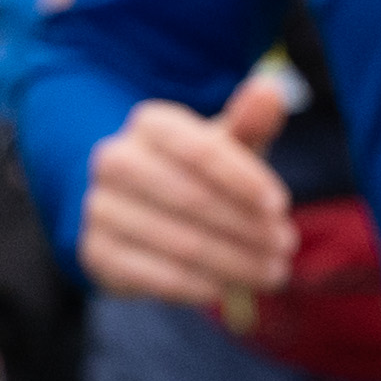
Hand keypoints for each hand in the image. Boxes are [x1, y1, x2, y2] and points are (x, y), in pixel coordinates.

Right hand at [79, 76, 299, 320]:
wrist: (135, 211)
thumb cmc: (196, 173)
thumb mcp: (224, 145)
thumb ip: (250, 121)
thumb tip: (269, 90)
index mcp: (150, 124)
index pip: (200, 150)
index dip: (244, 179)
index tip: (280, 206)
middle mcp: (114, 160)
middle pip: (192, 198)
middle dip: (246, 227)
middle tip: (285, 247)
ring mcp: (99, 207)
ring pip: (178, 241)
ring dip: (232, 262)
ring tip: (271, 273)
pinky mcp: (95, 252)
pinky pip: (152, 275)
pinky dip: (196, 286)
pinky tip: (226, 289)